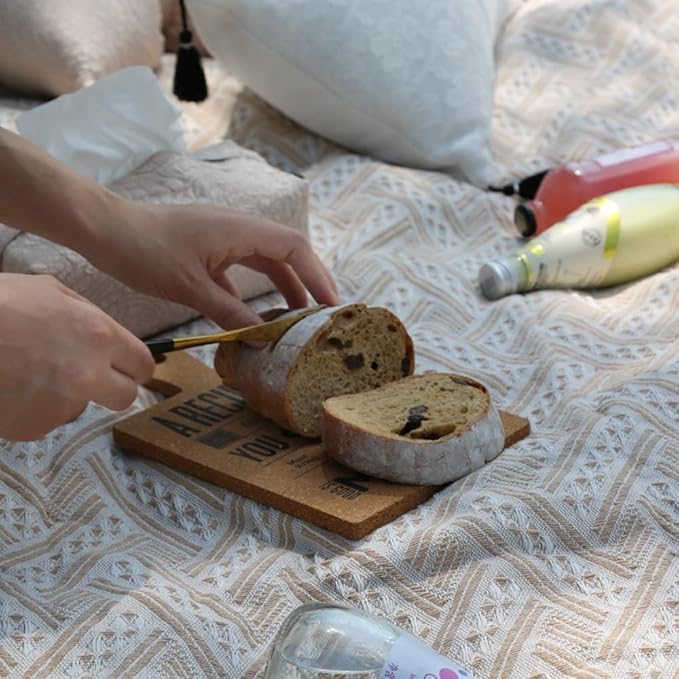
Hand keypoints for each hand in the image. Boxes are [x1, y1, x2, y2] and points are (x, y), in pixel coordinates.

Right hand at [0, 274, 154, 440]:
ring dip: (64, 394)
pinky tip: (10, 388)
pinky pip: (44, 419)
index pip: (143, 364)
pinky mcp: (33, 427)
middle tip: (89, 378)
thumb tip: (108, 334)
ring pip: (79, 407)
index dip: (136, 367)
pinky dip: (32, 408)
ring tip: (27, 372)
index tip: (128, 368)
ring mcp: (61, 406)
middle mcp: (88, 375)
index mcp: (98, 336)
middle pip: (125, 397)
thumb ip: (87, 314)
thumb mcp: (49, 290)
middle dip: (112, 388)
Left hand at [86, 200, 340, 328]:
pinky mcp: (209, 250)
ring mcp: (224, 239)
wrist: (105, 230)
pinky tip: (254, 317)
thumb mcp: (190, 287)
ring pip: (266, 261)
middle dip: (309, 281)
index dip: (319, 274)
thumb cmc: (144, 250)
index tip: (332, 304)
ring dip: (285, 286)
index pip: (295, 247)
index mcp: (241, 230)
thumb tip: (263, 338)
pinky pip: (242, 270)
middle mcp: (239, 229)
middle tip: (322, 314)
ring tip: (297, 317)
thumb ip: (229, 312)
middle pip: (287, 252)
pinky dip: (254, 292)